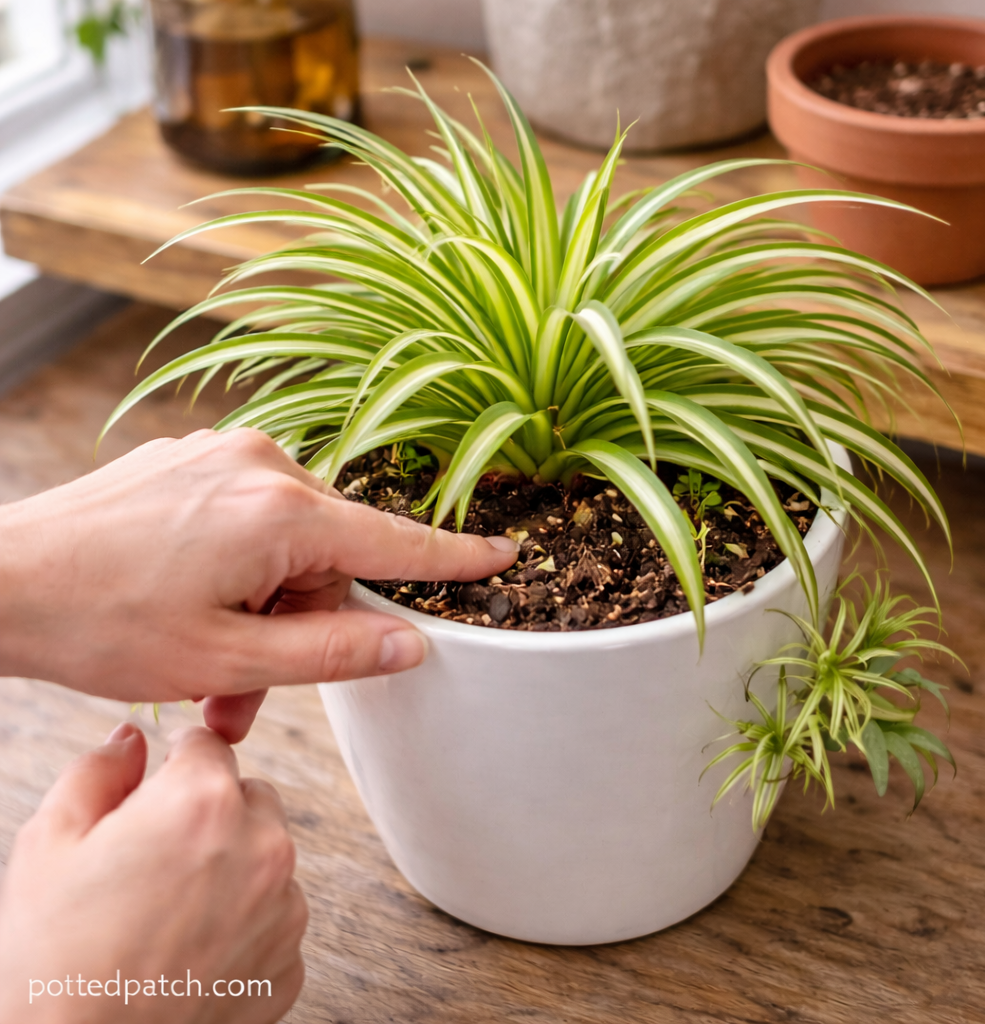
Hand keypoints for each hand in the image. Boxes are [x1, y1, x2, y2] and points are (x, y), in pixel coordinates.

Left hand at [0, 429, 517, 739]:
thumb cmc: (101, 622)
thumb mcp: (226, 659)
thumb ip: (333, 651)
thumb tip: (409, 642)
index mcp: (280, 513)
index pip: (395, 544)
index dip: (455, 559)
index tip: (507, 554)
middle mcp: (263, 465)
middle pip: (333, 556)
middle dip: (302, 623)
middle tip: (243, 686)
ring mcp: (225, 454)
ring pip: (291, 542)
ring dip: (266, 604)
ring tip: (207, 659)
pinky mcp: (197, 458)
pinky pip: (252, 517)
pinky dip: (241, 568)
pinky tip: (191, 600)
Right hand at [0, 723, 306, 1023]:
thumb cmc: (50, 962)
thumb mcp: (49, 843)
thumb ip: (99, 770)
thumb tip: (131, 739)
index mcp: (204, 802)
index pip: (207, 743)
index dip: (172, 763)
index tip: (153, 787)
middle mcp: (263, 847)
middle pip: (247, 795)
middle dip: (207, 811)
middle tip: (152, 858)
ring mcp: (284, 909)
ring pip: (267, 855)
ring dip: (232, 865)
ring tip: (167, 910)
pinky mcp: (290, 962)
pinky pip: (274, 915)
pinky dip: (244, 922)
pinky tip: (190, 949)